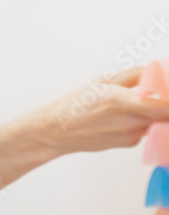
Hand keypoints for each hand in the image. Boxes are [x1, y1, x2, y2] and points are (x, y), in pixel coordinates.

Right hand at [38, 67, 168, 154]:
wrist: (56, 132)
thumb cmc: (73, 106)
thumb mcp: (101, 81)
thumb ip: (133, 75)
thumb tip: (154, 71)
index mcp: (122, 102)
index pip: (166, 105)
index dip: (167, 97)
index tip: (164, 90)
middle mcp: (130, 122)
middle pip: (165, 113)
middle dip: (162, 102)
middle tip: (148, 92)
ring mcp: (131, 136)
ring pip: (156, 120)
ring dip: (150, 110)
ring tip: (126, 104)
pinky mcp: (129, 143)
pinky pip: (145, 128)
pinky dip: (139, 120)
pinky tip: (119, 117)